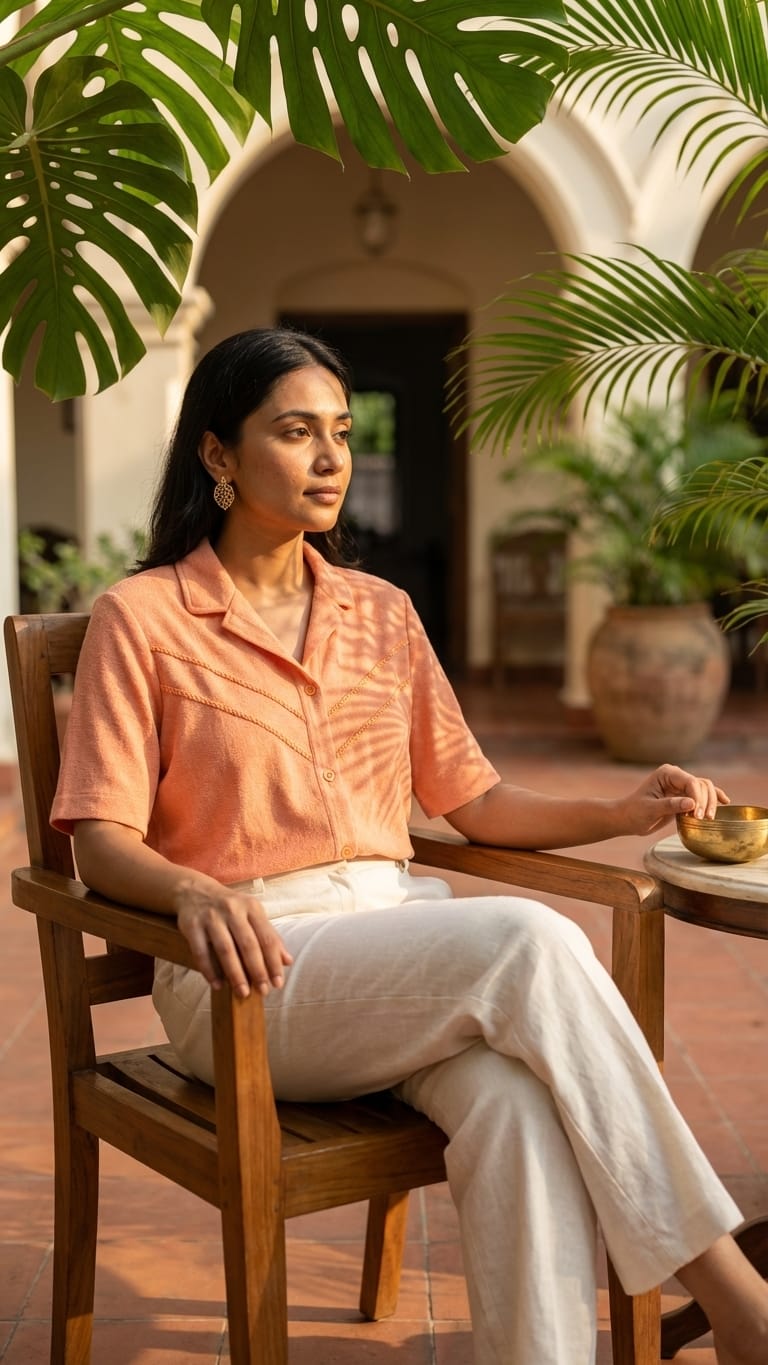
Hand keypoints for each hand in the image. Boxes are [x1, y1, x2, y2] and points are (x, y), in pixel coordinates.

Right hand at [175, 882, 292, 998]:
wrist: (195, 892)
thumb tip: (288, 961)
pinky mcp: (192, 926)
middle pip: (248, 944)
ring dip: (235, 974)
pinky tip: (217, 985)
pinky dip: (210, 971)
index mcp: (251, 907)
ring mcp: (211, 917)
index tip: (278, 983)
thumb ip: (269, 936)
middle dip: (257, 971)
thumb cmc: (230, 909)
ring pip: (226, 950)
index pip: (267, 937)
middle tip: (263, 991)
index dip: (274, 962)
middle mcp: (232, 910)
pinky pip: (201, 952)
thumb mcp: (252, 915)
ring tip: (243, 992)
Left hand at [619, 764, 728, 835]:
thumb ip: (670, 805)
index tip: (696, 815)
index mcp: (666, 773)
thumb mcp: (650, 809)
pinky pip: (703, 794)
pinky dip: (713, 797)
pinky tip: (725, 802)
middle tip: (703, 819)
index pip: (690, 782)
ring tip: (708, 818)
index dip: (698, 797)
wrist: (627, 819)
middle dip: (706, 801)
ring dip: (710, 802)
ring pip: (705, 789)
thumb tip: (691, 803)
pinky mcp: (684, 796)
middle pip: (701, 784)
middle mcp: (676, 776)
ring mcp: (681, 786)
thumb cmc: (634, 812)